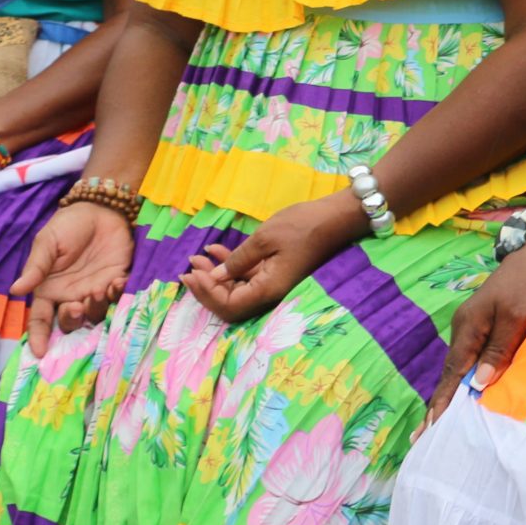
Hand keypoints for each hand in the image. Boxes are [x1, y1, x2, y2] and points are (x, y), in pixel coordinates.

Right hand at [13, 200, 135, 354]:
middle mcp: (72, 296)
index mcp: (49, 290)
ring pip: (96, 314)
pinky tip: (117, 280)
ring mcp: (95, 291)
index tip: (38, 353)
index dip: (39, 337)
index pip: (41, 319)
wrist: (101, 208)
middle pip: (70, 323)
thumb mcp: (48, 242)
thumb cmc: (68, 226)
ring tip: (98, 289)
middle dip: (72, 321)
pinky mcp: (117, 282)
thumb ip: (36, 267)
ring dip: (97, 307)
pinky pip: (119, 298)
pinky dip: (118, 294)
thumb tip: (16, 290)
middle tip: (75, 307)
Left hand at [181, 192, 361, 323]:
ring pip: (238, 290)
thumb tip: (215, 277)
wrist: (336, 218)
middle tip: (189, 267)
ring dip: (216, 276)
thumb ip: (237, 260)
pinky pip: (248, 277)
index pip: (229, 306)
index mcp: (268, 290)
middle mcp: (271, 294)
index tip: (192, 274)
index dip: (207, 294)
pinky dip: (231, 267)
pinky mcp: (277, 273)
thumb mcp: (264, 238)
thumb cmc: (302, 226)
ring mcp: (274, 284)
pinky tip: (216, 251)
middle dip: (207, 287)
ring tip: (198, 258)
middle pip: (231, 303)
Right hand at [430, 236, 525, 419]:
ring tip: (439, 422)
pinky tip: (464, 394)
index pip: (453, 372)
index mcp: (468, 327)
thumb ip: (499, 349)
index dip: (444, 400)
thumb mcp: (517, 317)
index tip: (432, 425)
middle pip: (449, 372)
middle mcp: (464, 329)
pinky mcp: (483, 328)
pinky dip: (463, 379)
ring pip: (459, 367)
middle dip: (439, 402)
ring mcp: (472, 328)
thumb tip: (478, 382)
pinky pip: (470, 359)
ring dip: (450, 393)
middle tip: (423, 434)